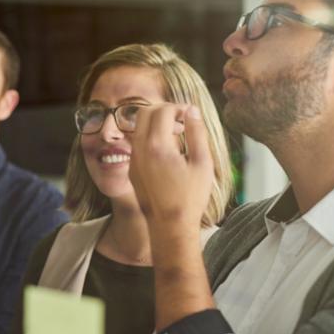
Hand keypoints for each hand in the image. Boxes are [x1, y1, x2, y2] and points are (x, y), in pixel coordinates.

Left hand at [128, 104, 213, 231]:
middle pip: (144, 112)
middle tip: (182, 120)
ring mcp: (132, 159)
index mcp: (157, 146)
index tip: (190, 114)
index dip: (178, 107)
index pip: (162, 111)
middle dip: (164, 110)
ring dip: (156, 123)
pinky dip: (150, 136)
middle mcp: (139, 150)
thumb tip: (192, 111)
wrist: (169, 225)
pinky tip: (168, 149)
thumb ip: (197, 133)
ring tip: (177, 133)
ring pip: (138, 127)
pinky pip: (136, 142)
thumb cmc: (190, 197)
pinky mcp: (131, 168)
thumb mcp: (202, 163)